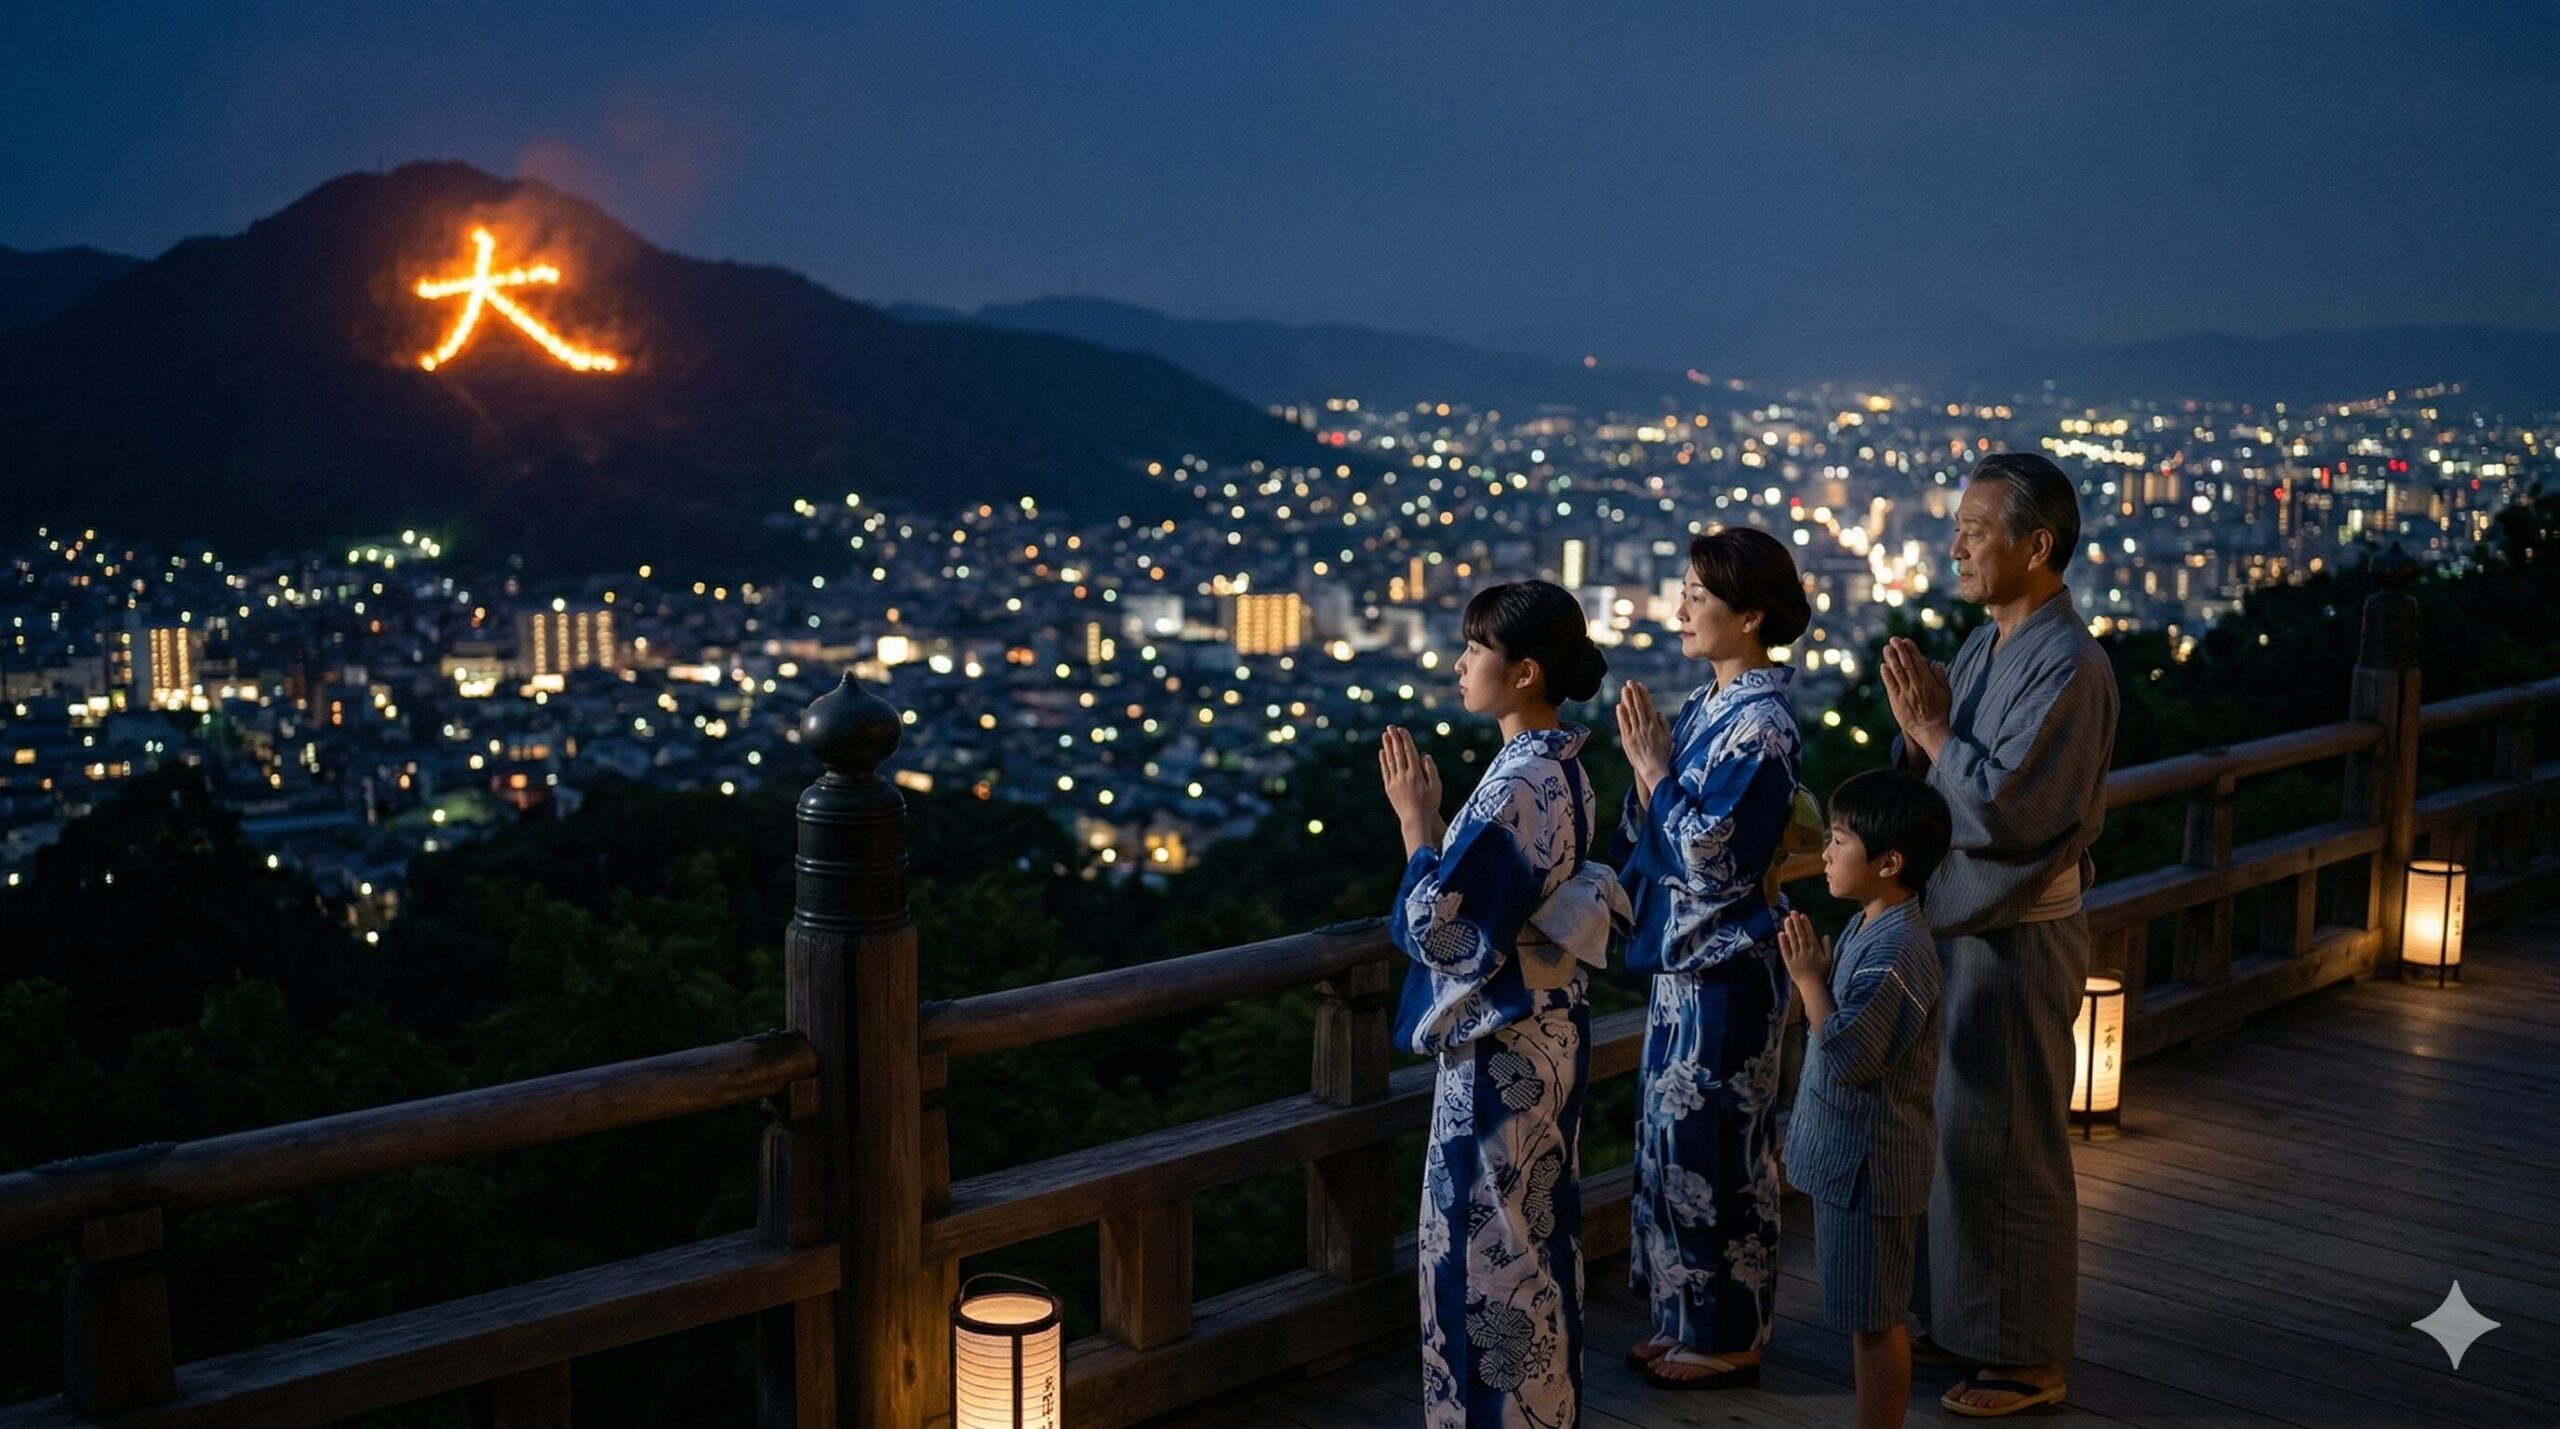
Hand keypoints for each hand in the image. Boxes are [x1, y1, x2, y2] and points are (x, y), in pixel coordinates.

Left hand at [1377, 726, 1443, 845]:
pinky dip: (1383, 760)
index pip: (1409, 752)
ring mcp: (1395, 782)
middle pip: (1397, 753)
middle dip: (1394, 738)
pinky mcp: (1389, 788)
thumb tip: (1425, 755)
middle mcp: (1403, 776)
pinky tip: (1382, 752)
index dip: (1405, 740)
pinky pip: (1385, 771)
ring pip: (1389, 760)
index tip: (1402, 729)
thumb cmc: (1429, 804)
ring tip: (1384, 735)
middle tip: (1390, 726)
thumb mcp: (1436, 787)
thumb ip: (1431, 770)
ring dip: (1387, 746)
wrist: (1415, 821)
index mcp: (1416, 774)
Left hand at [1616, 681, 1672, 801]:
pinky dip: (1621, 715)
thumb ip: (1664, 724)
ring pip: (1630, 714)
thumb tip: (1657, 712)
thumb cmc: (1663, 755)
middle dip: (1634, 693)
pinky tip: (1619, 706)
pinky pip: (1624, 725)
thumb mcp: (1669, 738)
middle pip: (1638, 707)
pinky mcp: (1627, 740)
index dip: (1644, 695)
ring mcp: (1635, 733)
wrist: (1653, 770)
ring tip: (1624, 689)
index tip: (1640, 685)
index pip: (1648, 706)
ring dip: (1627, 700)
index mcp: (1655, 726)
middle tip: (1630, 682)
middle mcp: (1644, 728)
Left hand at [1777, 910, 1832, 987]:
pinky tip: (1781, 934)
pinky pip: (1785, 951)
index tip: (1802, 915)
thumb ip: (1828, 947)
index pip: (1809, 934)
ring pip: (1792, 940)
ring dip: (1789, 929)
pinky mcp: (1789, 962)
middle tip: (1792, 912)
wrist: (1812, 986)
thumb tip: (1826, 935)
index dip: (1805, 924)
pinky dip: (1783, 942)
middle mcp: (1805, 951)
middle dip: (1796, 922)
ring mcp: (1796, 956)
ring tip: (1786, 919)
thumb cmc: (1822, 973)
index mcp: (1815, 950)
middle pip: (1800, 935)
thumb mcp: (1829, 960)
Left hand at [1880, 638, 1951, 756]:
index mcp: (1928, 682)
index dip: (1912, 650)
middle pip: (1906, 664)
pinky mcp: (1896, 702)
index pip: (1919, 662)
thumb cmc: (1940, 712)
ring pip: (1897, 672)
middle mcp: (1916, 686)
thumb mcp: (1945, 693)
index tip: (1906, 640)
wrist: (1930, 731)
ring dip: (1891, 659)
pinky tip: (1883, 666)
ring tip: (1886, 648)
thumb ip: (1941, 677)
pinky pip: (1890, 685)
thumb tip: (1937, 662)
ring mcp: (1905, 694)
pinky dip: (1886, 675)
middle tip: (1893, 639)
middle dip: (1899, 650)